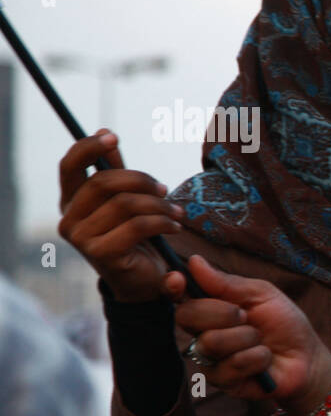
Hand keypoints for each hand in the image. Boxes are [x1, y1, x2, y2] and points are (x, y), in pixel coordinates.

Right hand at [58, 129, 184, 301]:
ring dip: (159, 204)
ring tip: (177, 212)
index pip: (69, 167)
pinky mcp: (102, 254)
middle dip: (141, 180)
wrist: (142, 282)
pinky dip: (163, 222)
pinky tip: (175, 227)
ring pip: (126, 204)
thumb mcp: (125, 201)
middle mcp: (69, 219)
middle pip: (104, 182)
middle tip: (165, 188)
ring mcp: (82, 238)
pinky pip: (138, 225)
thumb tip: (106, 133)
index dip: (88, 147)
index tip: (113, 136)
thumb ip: (115, 172)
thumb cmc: (135, 238)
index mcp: (71, 202)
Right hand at [167, 254, 330, 412]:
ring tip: (260, 341)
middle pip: (188, 316)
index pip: (178, 296)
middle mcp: (202, 331)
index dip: (171, 287)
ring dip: (245, 338)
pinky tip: (264, 359)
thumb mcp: (261, 294)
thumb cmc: (284, 323)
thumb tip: (194, 262)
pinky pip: (229, 366)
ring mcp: (209, 358)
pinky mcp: (221, 381)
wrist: (307, 357)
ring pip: (210, 343)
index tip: (178, 279)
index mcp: (210, 307)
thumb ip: (227, 283)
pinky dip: (255, 358)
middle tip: (247, 317)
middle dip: (223, 312)